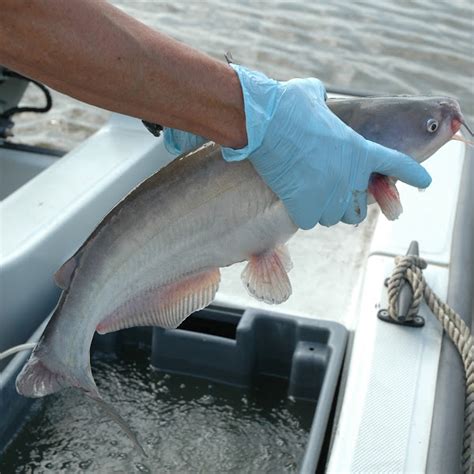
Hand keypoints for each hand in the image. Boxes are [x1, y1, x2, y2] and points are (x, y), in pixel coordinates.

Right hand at [165, 65, 430, 228]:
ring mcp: (328, 194)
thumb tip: (316, 95)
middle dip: (347, 203)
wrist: (264, 123)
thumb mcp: (313, 94)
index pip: (395, 164)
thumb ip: (324, 101)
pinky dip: (302, 213)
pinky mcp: (304, 206)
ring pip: (334, 217)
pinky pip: (310, 221)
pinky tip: (293, 198)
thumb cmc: (287, 106)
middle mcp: (349, 176)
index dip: (412, 175)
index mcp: (358, 150)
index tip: (425, 182)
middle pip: (359, 209)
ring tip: (308, 193)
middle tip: (331, 193)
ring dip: (324, 209)